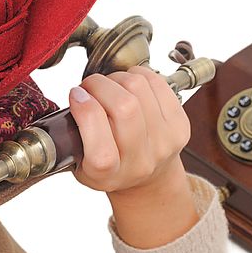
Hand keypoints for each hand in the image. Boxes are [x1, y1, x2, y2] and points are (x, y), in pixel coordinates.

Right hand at [68, 65, 198, 248]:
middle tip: (90, 86)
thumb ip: (71, 137)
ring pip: (139, 88)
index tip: (76, 95)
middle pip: (125, 107)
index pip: (100, 148)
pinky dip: (138, 74)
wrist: (148, 178)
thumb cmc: (109, 166)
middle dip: (99, 85)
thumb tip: (77, 96)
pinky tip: (129, 85)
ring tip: (109, 86)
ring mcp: (165, 143)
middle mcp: (141, 162)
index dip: (85, 112)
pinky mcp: (179, 124)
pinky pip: (157, 83)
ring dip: (117, 78)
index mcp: (110, 175)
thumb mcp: (79, 163)